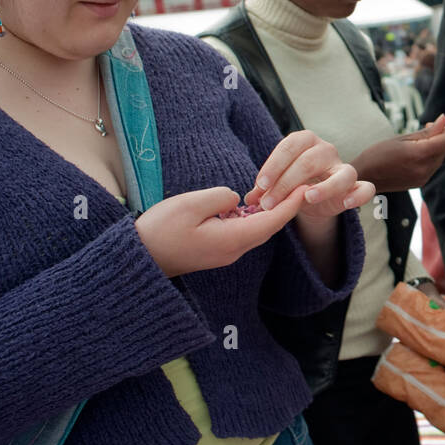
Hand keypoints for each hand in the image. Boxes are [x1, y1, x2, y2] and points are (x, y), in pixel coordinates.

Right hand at [136, 185, 308, 278]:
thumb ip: (221, 197)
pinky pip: (242, 233)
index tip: (307, 188)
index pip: (272, 221)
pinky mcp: (215, 252)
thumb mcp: (190, 204)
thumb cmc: (160, 230)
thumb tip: (235, 198)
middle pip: (268, 227)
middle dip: (285, 207)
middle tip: (300, 186)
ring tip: (281, 192)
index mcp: (232, 239)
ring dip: (269, 212)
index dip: (291, 204)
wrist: (137, 258)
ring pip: (256, 231)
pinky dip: (252, 219)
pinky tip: (250, 205)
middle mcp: (234, 250)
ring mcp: (224, 253)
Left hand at [245, 130, 375, 220]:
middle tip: (269, 204)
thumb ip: (265, 190)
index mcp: (305, 141)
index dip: (274, 165)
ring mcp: (344, 167)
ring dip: (325, 187)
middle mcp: (326, 150)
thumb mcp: (277, 184)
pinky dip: (359, 195)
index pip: (290, 146)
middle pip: (309, 161)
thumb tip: (249, 200)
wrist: (314, 197)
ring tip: (307, 198)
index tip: (260, 185)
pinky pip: (366, 188)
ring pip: (343, 173)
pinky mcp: (357, 186)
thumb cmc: (292, 183)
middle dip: (286, 183)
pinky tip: (346, 204)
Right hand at [351, 115, 444, 192]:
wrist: (365, 176)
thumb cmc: (378, 154)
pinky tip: (412, 156)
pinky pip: (432, 167)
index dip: (443, 130)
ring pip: (439, 158)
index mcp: (418, 155)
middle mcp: (424, 169)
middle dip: (437, 138)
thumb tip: (443, 120)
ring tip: (412, 146)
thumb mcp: (402, 138)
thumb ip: (426, 131)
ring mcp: (423, 178)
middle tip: (418, 135)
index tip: (430, 125)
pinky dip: (427, 158)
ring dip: (432, 149)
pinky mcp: (420, 183)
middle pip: (444, 149)